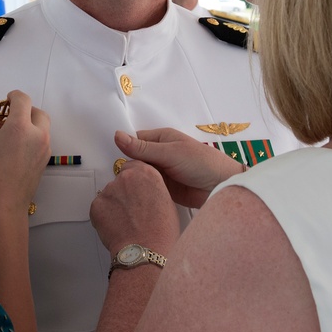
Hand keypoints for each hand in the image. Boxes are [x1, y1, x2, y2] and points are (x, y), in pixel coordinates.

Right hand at [0, 90, 50, 223]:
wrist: (3, 205)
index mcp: (20, 126)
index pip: (23, 100)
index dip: (13, 96)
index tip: (6, 99)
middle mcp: (38, 134)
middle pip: (38, 112)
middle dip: (26, 109)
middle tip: (11, 115)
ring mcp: (44, 149)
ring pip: (43, 127)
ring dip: (31, 124)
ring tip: (13, 132)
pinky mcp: (45, 161)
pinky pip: (42, 141)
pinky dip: (33, 137)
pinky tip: (17, 147)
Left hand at [90, 161, 179, 256]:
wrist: (145, 250)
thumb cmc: (160, 232)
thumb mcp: (166, 201)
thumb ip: (152, 189)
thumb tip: (146, 194)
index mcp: (146, 173)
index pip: (134, 166)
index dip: (135, 181)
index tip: (136, 189)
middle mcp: (126, 177)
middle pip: (120, 180)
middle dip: (124, 193)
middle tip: (132, 211)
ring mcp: (109, 190)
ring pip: (109, 194)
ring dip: (114, 205)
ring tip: (126, 222)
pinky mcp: (96, 204)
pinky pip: (99, 207)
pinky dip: (104, 216)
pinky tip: (117, 226)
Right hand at [113, 127, 245, 207]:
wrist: (220, 187)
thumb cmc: (201, 163)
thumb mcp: (170, 153)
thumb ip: (143, 148)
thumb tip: (117, 135)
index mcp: (160, 139)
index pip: (134, 141)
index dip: (123, 149)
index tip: (111, 160)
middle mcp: (158, 154)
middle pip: (134, 159)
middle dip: (127, 168)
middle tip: (117, 179)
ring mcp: (160, 172)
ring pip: (139, 175)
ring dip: (133, 181)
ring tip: (121, 189)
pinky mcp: (162, 188)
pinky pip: (146, 188)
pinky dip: (140, 191)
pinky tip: (130, 196)